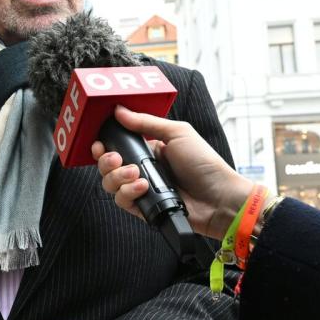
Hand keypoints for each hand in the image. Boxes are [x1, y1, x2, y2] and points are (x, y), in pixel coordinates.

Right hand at [92, 106, 253, 240]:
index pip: (117, 146)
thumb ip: (146, 123)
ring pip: (111, 184)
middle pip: (108, 166)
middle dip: (106, 161)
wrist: (219, 197)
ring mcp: (142, 190)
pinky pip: (122, 202)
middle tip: (116, 159)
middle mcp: (143, 169)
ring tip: (136, 174)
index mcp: (150, 149)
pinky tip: (143, 188)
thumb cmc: (204, 163)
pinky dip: (128, 193)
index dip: (104, 145)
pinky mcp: (144, 208)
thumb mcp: (177, 133)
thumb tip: (120, 110)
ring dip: (117, 177)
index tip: (100, 143)